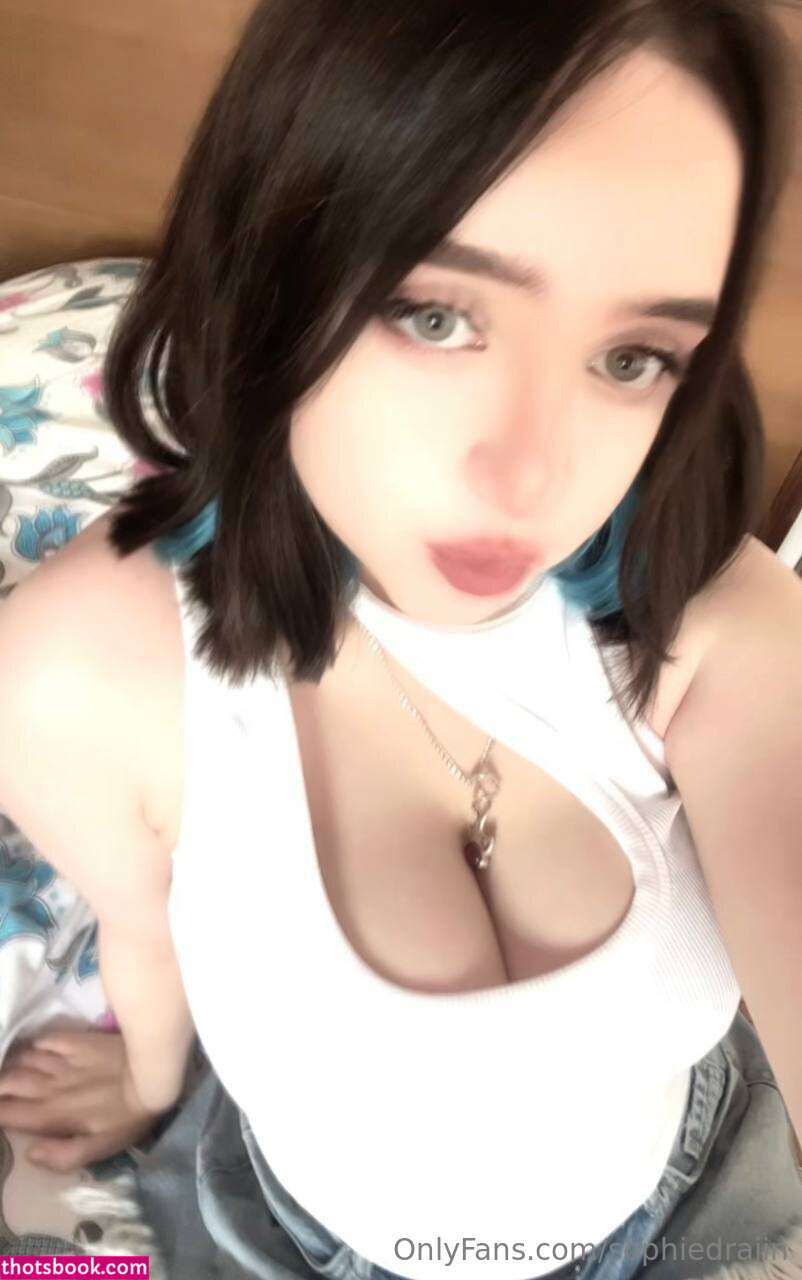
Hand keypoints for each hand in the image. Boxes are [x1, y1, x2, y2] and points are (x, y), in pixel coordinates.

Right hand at [0, 1028, 165, 1171]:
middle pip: (10, 1082)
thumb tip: (30, 1153)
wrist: (152, 1075)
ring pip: (24, 1059)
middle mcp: (50, 1085)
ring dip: (10, 1065)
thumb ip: (62, 1156)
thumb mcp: (99, 1149)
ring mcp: (64, 1060)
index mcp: (51, 1114)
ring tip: (7, 1071)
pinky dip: (34, 1042)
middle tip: (0, 1092)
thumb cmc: (127, 1118)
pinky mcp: (79, 1041)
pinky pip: (47, 1038)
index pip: (8, 1113)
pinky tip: (31, 1046)